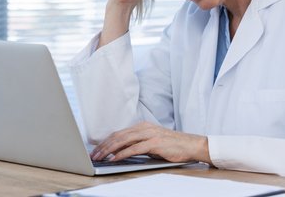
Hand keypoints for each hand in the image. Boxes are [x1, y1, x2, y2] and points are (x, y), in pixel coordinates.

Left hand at [90, 122, 211, 163]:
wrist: (190, 145)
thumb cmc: (171, 145)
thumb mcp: (151, 143)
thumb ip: (137, 144)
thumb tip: (119, 152)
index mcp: (142, 126)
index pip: (119, 133)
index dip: (105, 141)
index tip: (96, 150)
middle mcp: (144, 128)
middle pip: (118, 136)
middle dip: (103, 146)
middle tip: (94, 155)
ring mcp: (149, 134)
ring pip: (123, 140)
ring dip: (109, 150)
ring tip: (100, 157)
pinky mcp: (154, 142)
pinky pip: (134, 148)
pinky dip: (122, 154)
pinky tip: (115, 158)